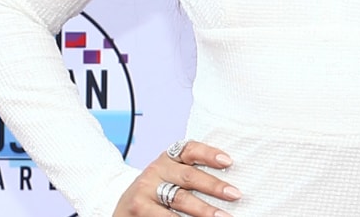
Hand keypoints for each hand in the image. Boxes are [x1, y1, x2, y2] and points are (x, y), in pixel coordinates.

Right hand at [113, 140, 241, 216]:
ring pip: (180, 199)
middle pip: (189, 176)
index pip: (189, 149)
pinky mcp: (139, 208)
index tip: (228, 161)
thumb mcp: (169, 177)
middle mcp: (156, 170)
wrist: (124, 207)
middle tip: (235, 194)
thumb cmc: (156, 193)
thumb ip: (190, 175)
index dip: (209, 154)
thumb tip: (227, 186)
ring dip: (204, 209)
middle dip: (214, 186)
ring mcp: (146, 189)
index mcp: (168, 158)